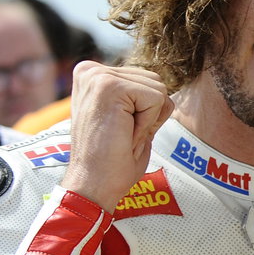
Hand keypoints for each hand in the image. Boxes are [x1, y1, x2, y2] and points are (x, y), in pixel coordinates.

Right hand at [61, 61, 172, 209]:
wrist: (93, 183)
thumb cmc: (112, 159)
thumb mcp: (128, 120)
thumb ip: (138, 98)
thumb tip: (162, 88)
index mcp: (93, 76)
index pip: (148, 82)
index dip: (146, 112)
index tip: (121, 130)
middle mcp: (91, 70)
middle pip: (156, 82)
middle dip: (151, 114)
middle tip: (123, 134)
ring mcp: (97, 76)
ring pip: (159, 89)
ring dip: (149, 119)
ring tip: (122, 134)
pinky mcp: (108, 86)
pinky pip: (157, 98)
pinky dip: (148, 122)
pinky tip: (125, 134)